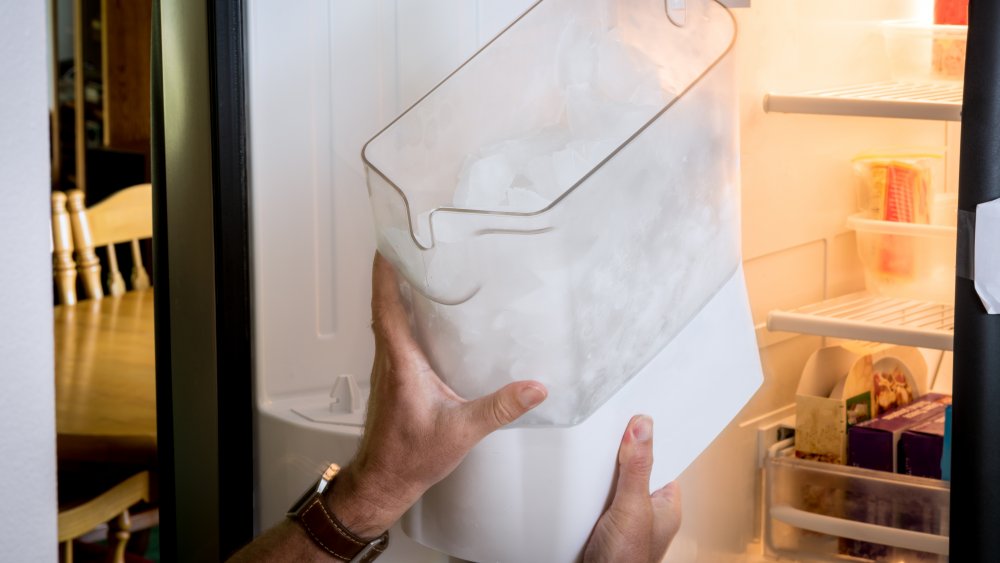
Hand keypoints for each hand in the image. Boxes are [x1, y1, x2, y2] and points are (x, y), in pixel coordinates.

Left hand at [325, 253, 548, 537]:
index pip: (385, 305)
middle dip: (393, 270)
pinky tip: (424, 318)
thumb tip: (533, 388)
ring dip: (397, 292)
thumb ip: (499, 408)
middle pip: (384, 303)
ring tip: (418, 269)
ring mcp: (388, 368)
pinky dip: (403, 316)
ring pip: (387, 319)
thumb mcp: (461, 430)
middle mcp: (389, 360)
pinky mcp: (392, 378)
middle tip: (410, 243)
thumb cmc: (408, 458)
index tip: (389, 242)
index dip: (385, 272)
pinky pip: (394, 336)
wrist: (384, 481)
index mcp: (400, 363)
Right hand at [584, 415, 681, 562]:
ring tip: (588, 456)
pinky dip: (584, 489)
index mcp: (666, 505)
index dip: (648, 440)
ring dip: (597, 474)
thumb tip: (643, 427)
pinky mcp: (599, 523)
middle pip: (632, 469)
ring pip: (611, 482)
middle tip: (605, 434)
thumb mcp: (633, 507)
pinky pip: (593, 496)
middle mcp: (646, 511)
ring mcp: (622, 517)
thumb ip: (637, 468)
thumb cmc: (625, 562)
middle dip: (617, 455)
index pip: (661, 461)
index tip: (633, 417)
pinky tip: (577, 481)